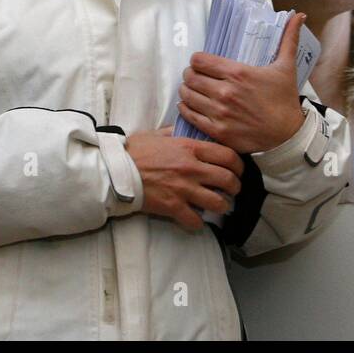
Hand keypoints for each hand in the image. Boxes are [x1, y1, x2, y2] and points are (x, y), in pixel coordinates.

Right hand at [124, 127, 243, 231]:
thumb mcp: (158, 134)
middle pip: (229, 180)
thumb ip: (177, 132)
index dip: (239, 165)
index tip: (239, 170)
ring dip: (222, 206)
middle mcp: (191, 168)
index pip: (228, 156)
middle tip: (233, 190)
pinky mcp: (172, 207)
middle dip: (235, 187)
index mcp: (190, 148)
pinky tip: (196, 219)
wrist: (114, 170)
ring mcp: (183, 189)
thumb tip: (188, 130)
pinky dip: (198, 223)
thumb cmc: (134, 151)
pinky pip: (195, 220)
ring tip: (220, 206)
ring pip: (218, 202)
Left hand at [177, 12, 308, 154]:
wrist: (287, 135)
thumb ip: (288, 39)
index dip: (197, 60)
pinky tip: (191, 105)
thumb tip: (299, 15)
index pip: (199, 60)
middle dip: (190, 74)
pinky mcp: (217, 130)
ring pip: (186, 95)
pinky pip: (189, 115)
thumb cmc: (284, 100)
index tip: (201, 63)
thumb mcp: (286, 67)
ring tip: (193, 89)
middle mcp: (226, 92)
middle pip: (189, 76)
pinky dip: (186, 109)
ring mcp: (219, 113)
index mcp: (238, 73)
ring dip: (187, 90)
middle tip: (195, 76)